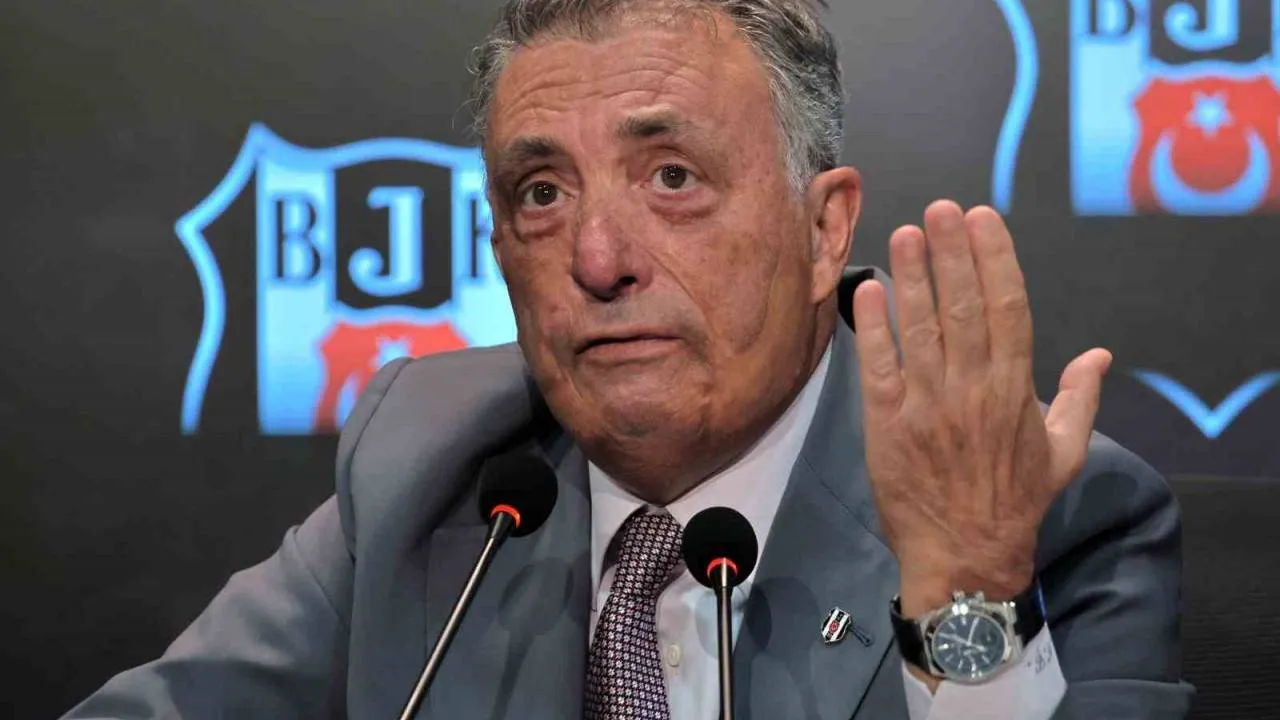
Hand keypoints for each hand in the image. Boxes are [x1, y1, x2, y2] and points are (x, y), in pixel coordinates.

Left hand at [851, 200, 1111, 617]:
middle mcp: (972, 389)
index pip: (1008, 308)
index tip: (982, 219)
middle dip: (950, 253)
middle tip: (940, 209)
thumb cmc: (1015, 502)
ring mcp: (926, 405)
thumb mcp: (1064, 454)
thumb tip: (1100, 356)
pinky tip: (868, 290)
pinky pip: (878, 366)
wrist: (964, 556)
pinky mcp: (886, 423)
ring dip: (912, 276)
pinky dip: (872, 327)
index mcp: (1015, 389)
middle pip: (963, 307)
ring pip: (920, 328)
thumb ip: (1080, 399)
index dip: (994, 258)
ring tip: (903, 233)